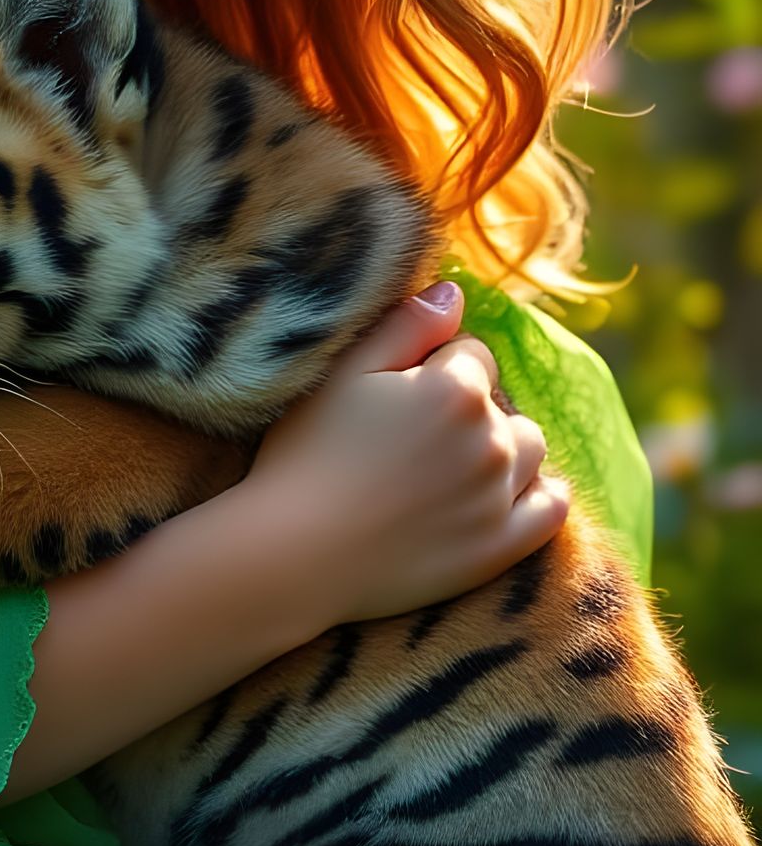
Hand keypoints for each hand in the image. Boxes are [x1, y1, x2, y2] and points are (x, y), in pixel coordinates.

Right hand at [246, 280, 569, 624]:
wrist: (294, 554)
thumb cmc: (306, 455)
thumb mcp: (342, 373)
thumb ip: (406, 324)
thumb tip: (456, 292)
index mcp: (454, 388)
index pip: (472, 353)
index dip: (432, 368)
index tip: (394, 396)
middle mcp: (490, 437)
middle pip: (500, 401)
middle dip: (467, 408)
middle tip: (409, 439)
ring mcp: (499, 495)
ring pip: (530, 447)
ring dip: (502, 447)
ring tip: (448, 466)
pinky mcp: (500, 547)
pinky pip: (552, 508)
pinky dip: (540, 493)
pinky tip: (509, 492)